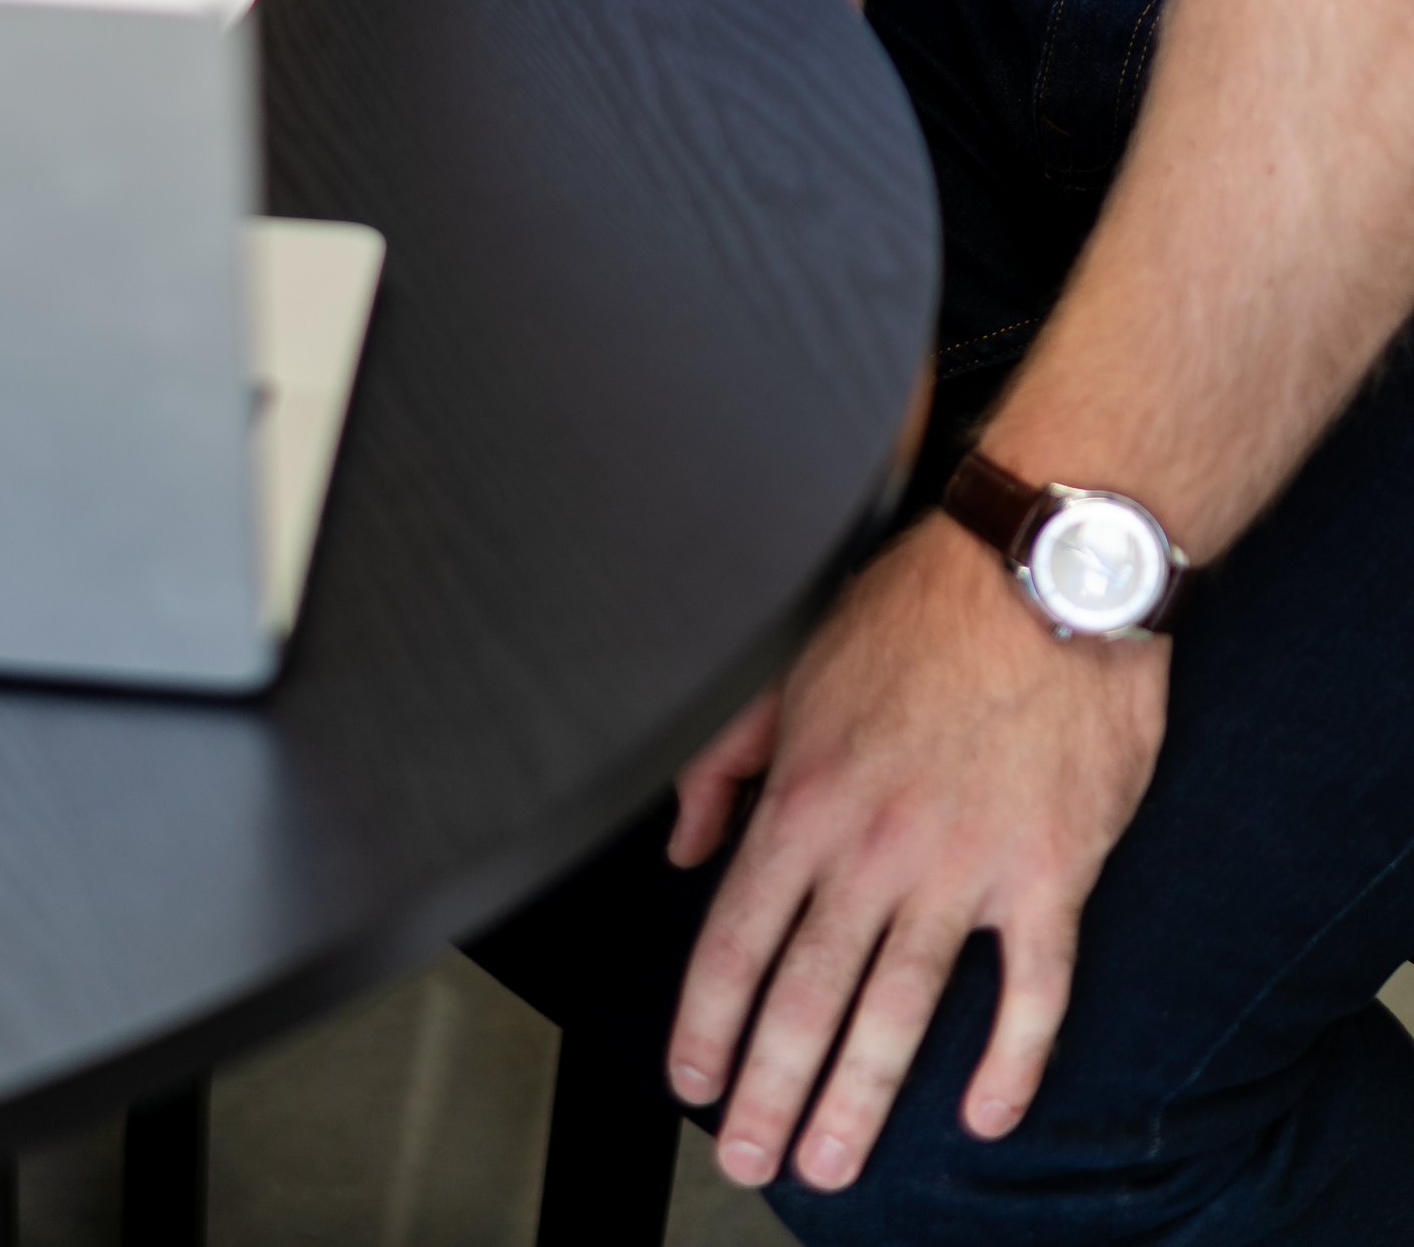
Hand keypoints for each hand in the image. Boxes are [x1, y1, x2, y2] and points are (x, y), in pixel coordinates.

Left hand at [667, 518, 1167, 1196]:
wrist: (1043, 572)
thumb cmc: (916, 611)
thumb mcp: (791, 668)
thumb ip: (725, 760)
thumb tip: (683, 846)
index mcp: (806, 795)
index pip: (735, 936)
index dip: (706, 1022)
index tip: (692, 1083)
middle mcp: (876, 844)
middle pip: (807, 995)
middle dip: (769, 1089)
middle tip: (750, 1160)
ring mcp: (966, 866)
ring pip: (901, 1010)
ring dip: (860, 1097)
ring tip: (831, 1162)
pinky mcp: (1052, 873)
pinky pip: (1033, 992)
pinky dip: (1011, 1062)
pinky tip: (986, 1116)